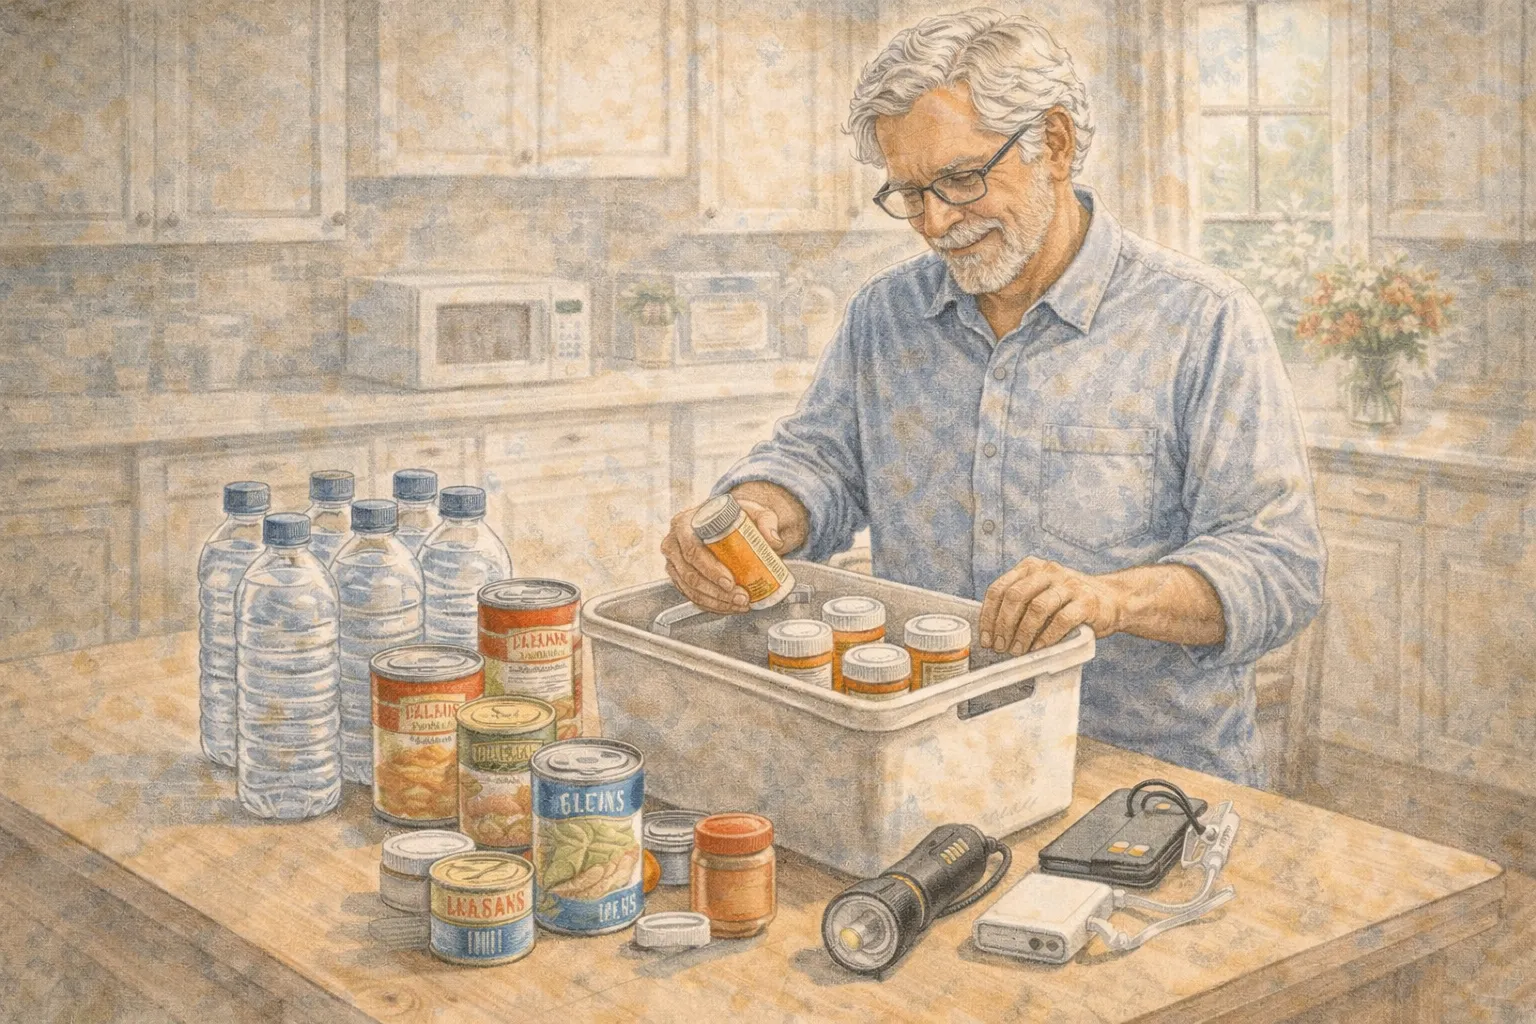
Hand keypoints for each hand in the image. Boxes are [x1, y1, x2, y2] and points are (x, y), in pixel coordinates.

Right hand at [660, 498, 785, 614]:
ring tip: (739, 604)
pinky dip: (710, 605)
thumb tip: (775, 541)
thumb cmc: (734, 516)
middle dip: (716, 591)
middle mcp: (673, 543)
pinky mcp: (679, 577)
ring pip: (690, 589)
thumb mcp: (752, 511)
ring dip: (715, 601)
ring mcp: (674, 563)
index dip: (710, 570)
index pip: (692, 550)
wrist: (725, 523)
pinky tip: (729, 607)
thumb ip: (767, 521)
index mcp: (684, 523)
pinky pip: (691, 596)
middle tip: (740, 597)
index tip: (730, 582)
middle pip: (690, 574)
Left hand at [979, 557, 1123, 654]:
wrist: (1113, 600)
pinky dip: (1046, 637)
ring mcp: (1069, 584)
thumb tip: (992, 633)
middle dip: (1003, 625)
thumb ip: (1020, 603)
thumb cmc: (1068, 602)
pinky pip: (1061, 620)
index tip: (986, 639)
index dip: (988, 616)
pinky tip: (1039, 649)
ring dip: (1023, 633)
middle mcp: (1048, 571)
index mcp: (1031, 567)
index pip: (999, 588)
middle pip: (1015, 596)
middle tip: (1000, 648)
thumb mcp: (1041, 593)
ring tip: (1017, 651)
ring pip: (1037, 608)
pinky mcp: (1087, 601)